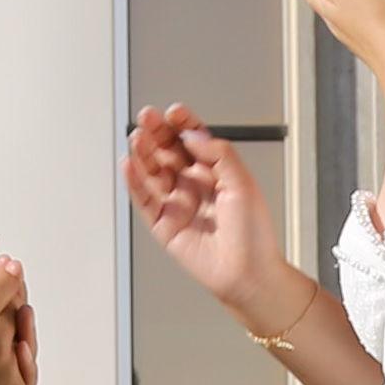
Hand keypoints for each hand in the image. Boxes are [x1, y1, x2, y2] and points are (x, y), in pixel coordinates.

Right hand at [121, 105, 288, 318]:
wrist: (247, 272)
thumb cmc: (254, 235)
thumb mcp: (243, 182)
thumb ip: (219, 154)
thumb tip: (194, 136)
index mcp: (217, 172)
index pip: (194, 141)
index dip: (182, 125)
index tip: (174, 112)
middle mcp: (195, 185)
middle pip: (169, 152)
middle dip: (158, 133)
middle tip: (148, 119)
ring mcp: (177, 204)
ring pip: (153, 172)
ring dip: (143, 153)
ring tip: (137, 138)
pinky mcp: (163, 224)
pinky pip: (144, 199)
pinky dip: (135, 181)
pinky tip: (130, 163)